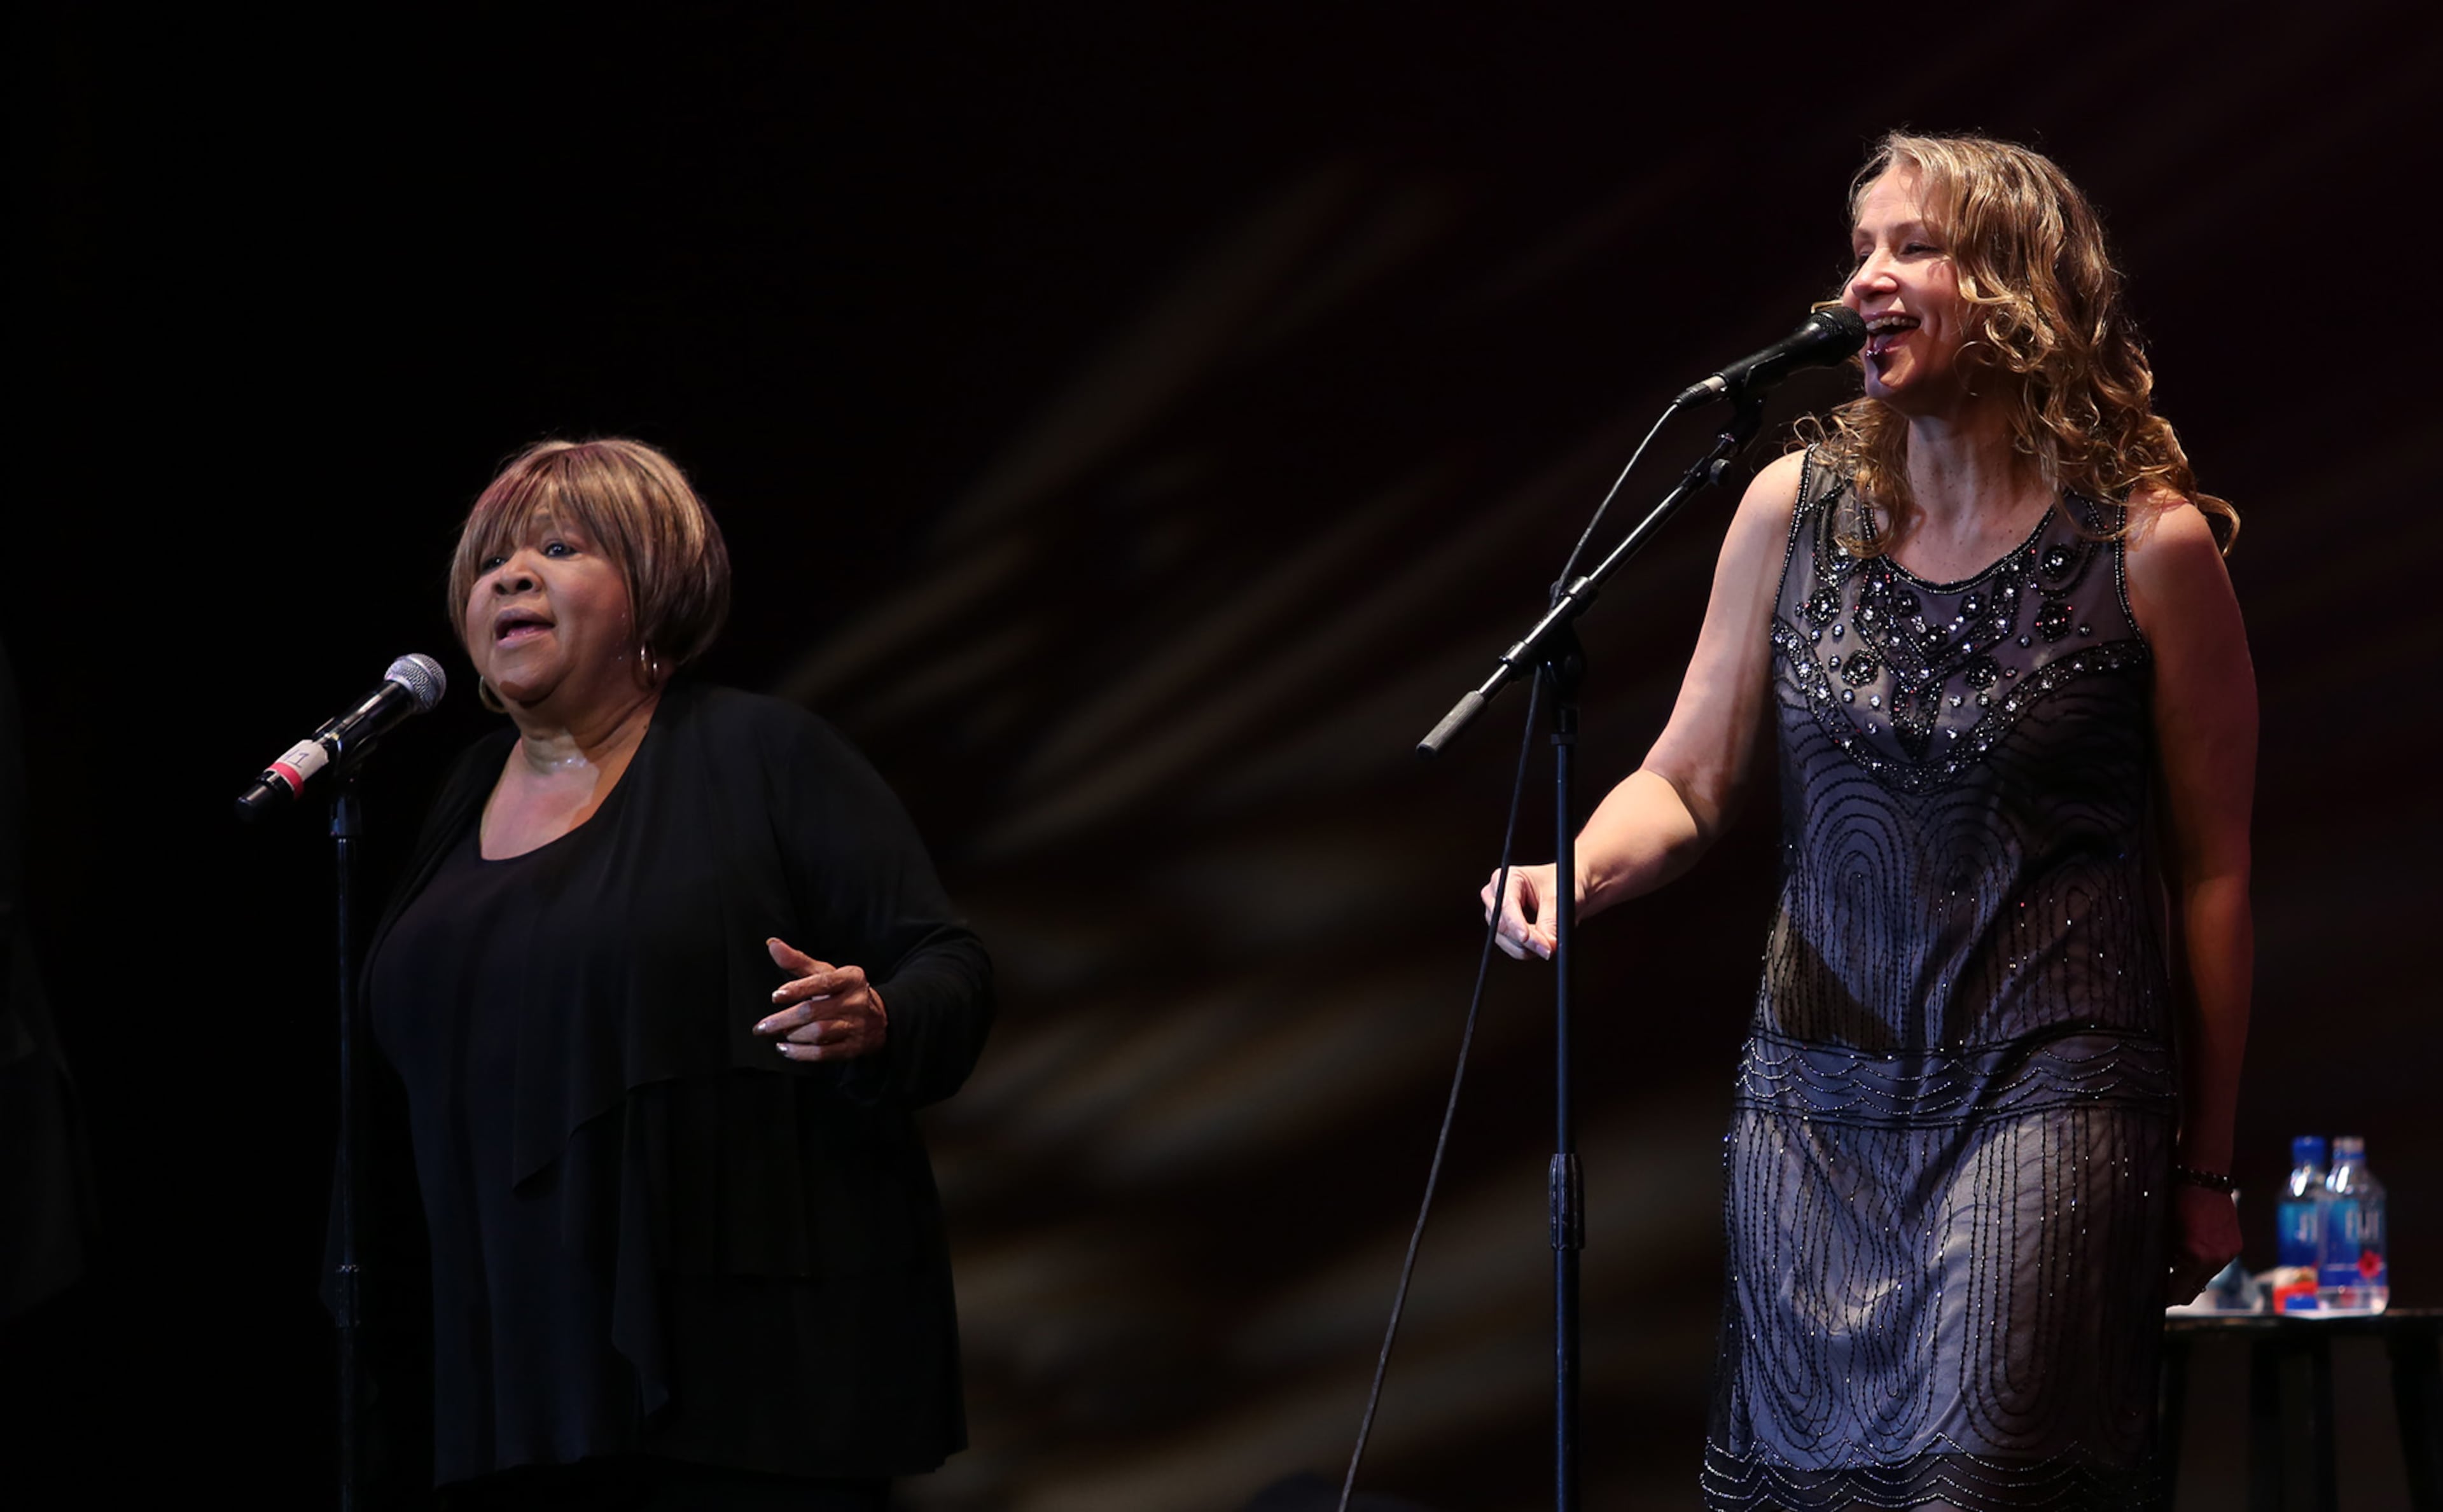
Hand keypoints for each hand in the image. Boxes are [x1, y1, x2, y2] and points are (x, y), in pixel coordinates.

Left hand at [753, 937, 887, 1061]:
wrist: (880, 1018)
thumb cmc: (843, 991)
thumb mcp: (826, 972)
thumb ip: (798, 961)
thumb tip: (772, 945)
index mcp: (850, 979)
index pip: (823, 982)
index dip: (798, 989)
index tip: (775, 996)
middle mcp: (855, 1002)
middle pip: (814, 1011)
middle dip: (784, 1020)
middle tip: (762, 1026)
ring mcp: (855, 1026)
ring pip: (818, 1033)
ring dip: (793, 1035)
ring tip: (777, 1034)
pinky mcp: (852, 1048)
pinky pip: (823, 1053)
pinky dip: (800, 1053)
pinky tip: (785, 1049)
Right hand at [1481, 863, 1566, 960]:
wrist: (1570, 891)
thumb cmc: (1562, 884)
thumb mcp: (1559, 899)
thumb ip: (1550, 922)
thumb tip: (1546, 944)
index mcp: (1508, 878)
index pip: (1506, 905)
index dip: (1516, 924)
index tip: (1527, 938)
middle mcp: (1498, 896)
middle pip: (1502, 925)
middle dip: (1526, 939)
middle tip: (1548, 946)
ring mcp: (1499, 915)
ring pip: (1506, 940)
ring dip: (1528, 947)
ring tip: (1548, 940)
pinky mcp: (1505, 931)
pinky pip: (1512, 948)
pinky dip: (1528, 950)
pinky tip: (1541, 943)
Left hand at [2166, 1182, 2241, 1302]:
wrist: (2204, 1178)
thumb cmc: (2176, 1200)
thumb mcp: (2164, 1230)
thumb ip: (2165, 1256)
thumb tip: (2156, 1274)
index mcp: (2197, 1256)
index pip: (2178, 1291)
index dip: (2164, 1298)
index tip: (2151, 1300)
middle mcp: (2217, 1259)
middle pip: (2194, 1290)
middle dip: (2176, 1293)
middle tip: (2158, 1293)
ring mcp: (2228, 1253)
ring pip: (2205, 1277)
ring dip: (2189, 1277)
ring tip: (2171, 1267)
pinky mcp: (2235, 1246)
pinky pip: (2215, 1263)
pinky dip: (2201, 1264)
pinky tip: (2188, 1252)